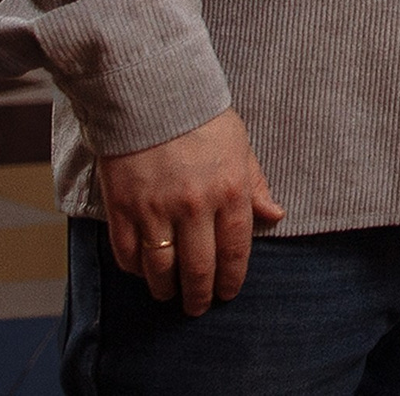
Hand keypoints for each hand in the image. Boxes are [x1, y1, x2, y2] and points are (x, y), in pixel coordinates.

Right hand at [96, 108, 284, 315]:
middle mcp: (195, 206)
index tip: (228, 293)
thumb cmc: (200, 116)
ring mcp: (156, 210)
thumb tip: (275, 215)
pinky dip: (136, 270)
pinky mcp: (123, 208)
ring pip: (162, 270)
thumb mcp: (240, 145)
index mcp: (230, 190)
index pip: (235, 250)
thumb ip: (254, 184)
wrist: (150, 93)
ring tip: (170, 296)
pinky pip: (129, 254)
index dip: (232, 279)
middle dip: (200, 296)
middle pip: (199, 269)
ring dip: (167, 290)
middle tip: (198, 307)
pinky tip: (144, 272)